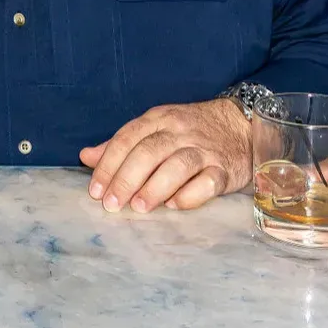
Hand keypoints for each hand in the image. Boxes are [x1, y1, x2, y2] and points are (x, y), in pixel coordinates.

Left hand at [79, 98, 250, 211]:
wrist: (242, 125)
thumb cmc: (191, 131)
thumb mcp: (155, 128)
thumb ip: (122, 144)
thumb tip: (86, 157)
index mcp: (158, 119)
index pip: (127, 139)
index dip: (108, 165)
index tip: (95, 190)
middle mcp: (180, 131)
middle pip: (148, 152)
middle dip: (126, 179)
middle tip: (111, 204)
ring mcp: (204, 150)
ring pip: (177, 166)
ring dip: (154, 188)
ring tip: (138, 208)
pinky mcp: (225, 170)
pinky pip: (207, 183)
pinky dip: (189, 195)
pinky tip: (173, 206)